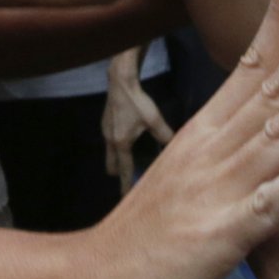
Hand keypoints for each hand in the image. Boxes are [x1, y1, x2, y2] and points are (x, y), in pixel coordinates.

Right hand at [76, 0, 278, 278]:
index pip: (249, 62)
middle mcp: (212, 151)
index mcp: (205, 133)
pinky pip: (264, 206)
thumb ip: (221, 142)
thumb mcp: (185, 172)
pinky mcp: (221, 238)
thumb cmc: (144, 235)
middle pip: (270, 83)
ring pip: (277, 131)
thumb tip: (255, 111)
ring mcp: (218, 191)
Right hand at [102, 47, 172, 188]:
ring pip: (110, 154)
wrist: (121, 81)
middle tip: (132, 177)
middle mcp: (110, 140)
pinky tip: (129, 140)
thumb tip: (173, 145)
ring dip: (119, 160)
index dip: (125, 183)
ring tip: (133, 160)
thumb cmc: (137, 101)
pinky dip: (118, 148)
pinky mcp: (105, 123)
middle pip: (112, 165)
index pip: (124, 169)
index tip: (125, 196)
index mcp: (121, 143)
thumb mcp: (154, 119)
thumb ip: (164, 135)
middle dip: (119, 173)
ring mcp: (105, 131)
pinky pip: (110, 143)